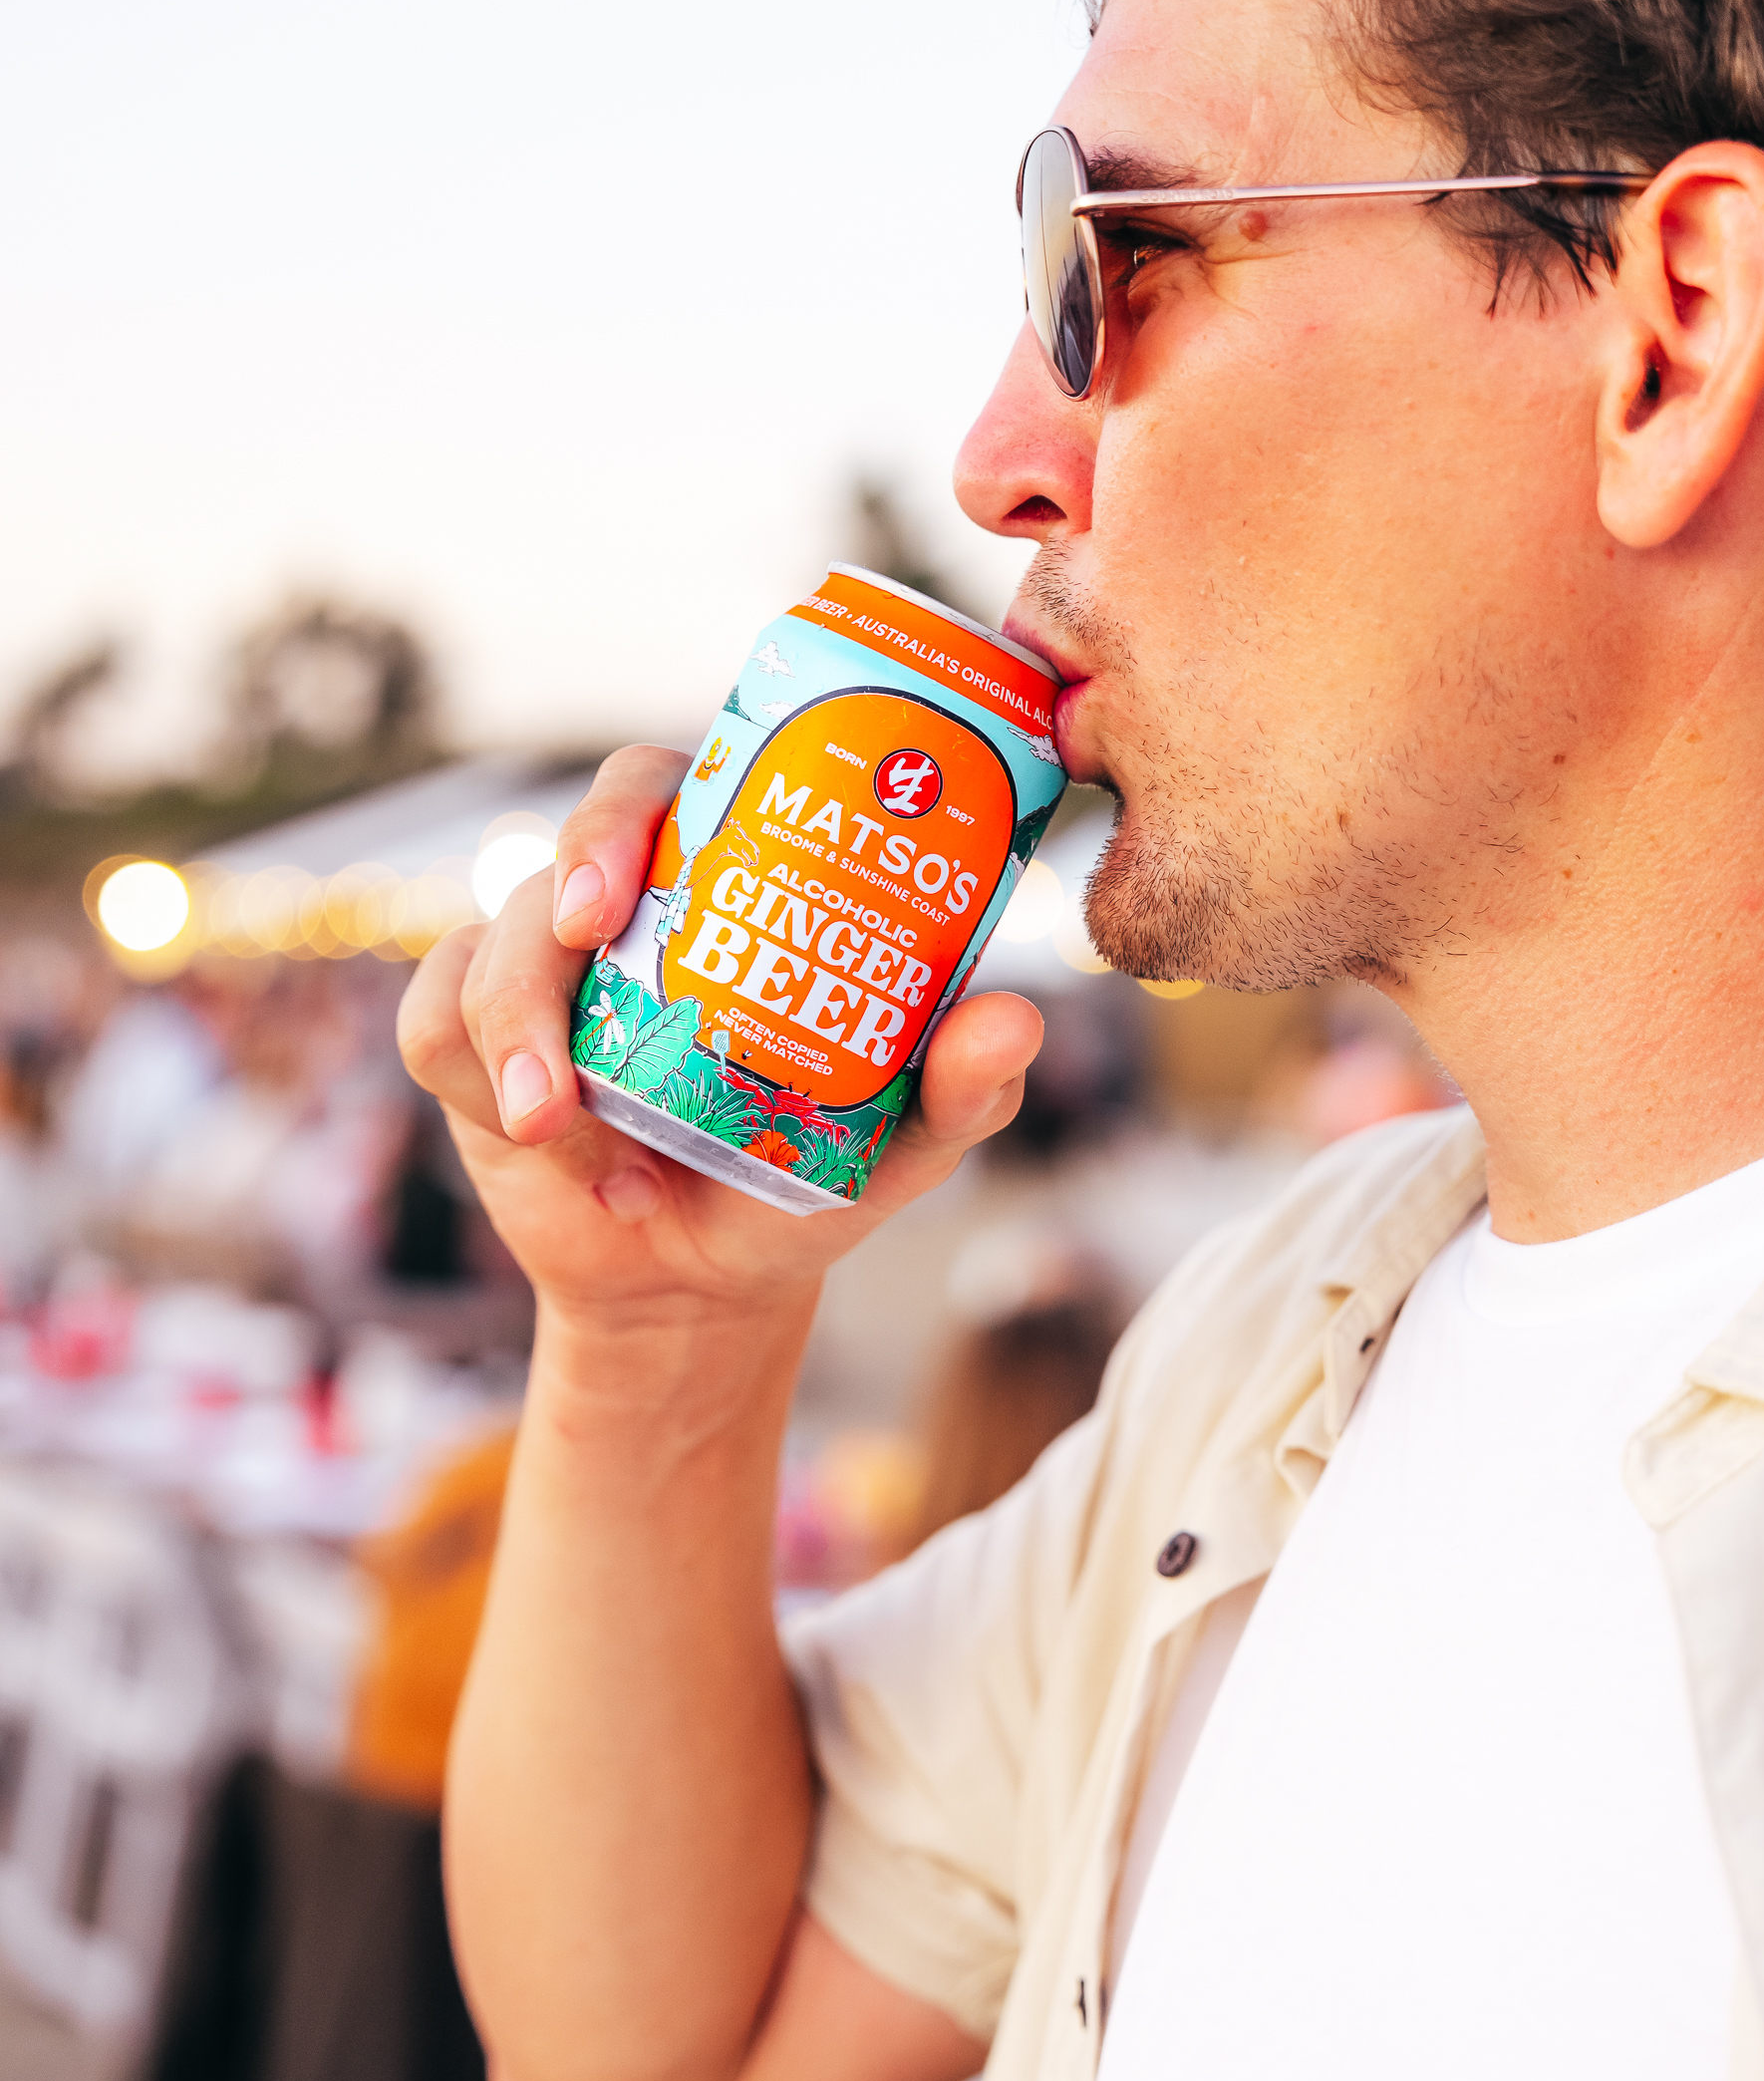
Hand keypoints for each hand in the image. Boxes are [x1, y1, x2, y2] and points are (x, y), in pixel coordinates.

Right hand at [397, 744, 1044, 1329]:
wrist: (702, 1286)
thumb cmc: (802, 1174)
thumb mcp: (900, 1145)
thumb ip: (961, 1087)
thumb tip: (1013, 1021)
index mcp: (720, 893)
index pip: (667, 794)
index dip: (634, 810)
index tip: (630, 876)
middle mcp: (622, 915)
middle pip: (566, 842)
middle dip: (563, 876)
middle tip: (582, 933)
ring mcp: (536, 974)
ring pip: (490, 948)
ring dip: (518, 1034)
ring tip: (564, 1134)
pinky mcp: (467, 1045)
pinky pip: (433, 1024)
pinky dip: (483, 1082)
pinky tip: (554, 1152)